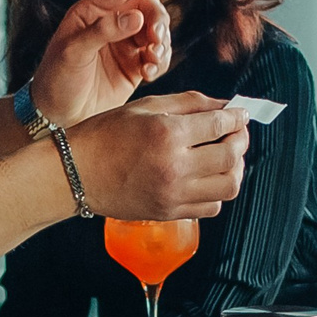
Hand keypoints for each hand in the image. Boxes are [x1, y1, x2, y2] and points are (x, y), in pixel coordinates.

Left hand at [29, 0, 173, 124]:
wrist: (58, 117)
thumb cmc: (56, 79)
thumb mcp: (73, 52)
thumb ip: (103, 31)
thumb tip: (136, 16)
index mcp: (91, 12)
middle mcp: (110, 24)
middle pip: (146, 8)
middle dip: (157, 20)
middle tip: (156, 39)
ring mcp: (124, 45)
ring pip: (156, 32)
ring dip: (161, 43)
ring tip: (152, 60)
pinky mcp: (134, 67)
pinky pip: (157, 57)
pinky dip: (160, 63)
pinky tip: (149, 74)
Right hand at [66, 92, 247, 219]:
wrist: (75, 173)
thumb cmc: (106, 134)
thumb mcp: (146, 107)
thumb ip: (190, 103)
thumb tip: (226, 105)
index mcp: (167, 134)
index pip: (220, 125)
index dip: (237, 117)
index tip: (241, 114)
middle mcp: (174, 167)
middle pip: (231, 156)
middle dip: (241, 140)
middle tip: (237, 132)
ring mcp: (173, 194)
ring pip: (229, 185)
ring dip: (235, 168)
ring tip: (226, 156)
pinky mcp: (170, 212)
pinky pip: (212, 206)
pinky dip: (218, 191)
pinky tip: (207, 177)